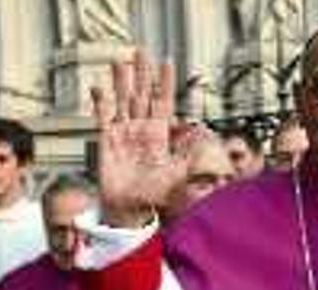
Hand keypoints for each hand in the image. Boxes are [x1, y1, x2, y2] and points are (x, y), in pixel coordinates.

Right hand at [91, 49, 185, 227]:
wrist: (130, 210)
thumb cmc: (154, 196)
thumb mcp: (178, 181)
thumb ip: (194, 172)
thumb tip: (218, 171)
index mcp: (159, 135)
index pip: (163, 103)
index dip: (165, 84)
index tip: (167, 64)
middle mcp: (141, 130)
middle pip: (142, 95)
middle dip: (142, 73)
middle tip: (141, 51)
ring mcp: (124, 134)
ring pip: (122, 101)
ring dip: (121, 81)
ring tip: (120, 61)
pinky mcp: (107, 142)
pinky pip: (103, 118)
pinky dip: (100, 103)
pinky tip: (99, 87)